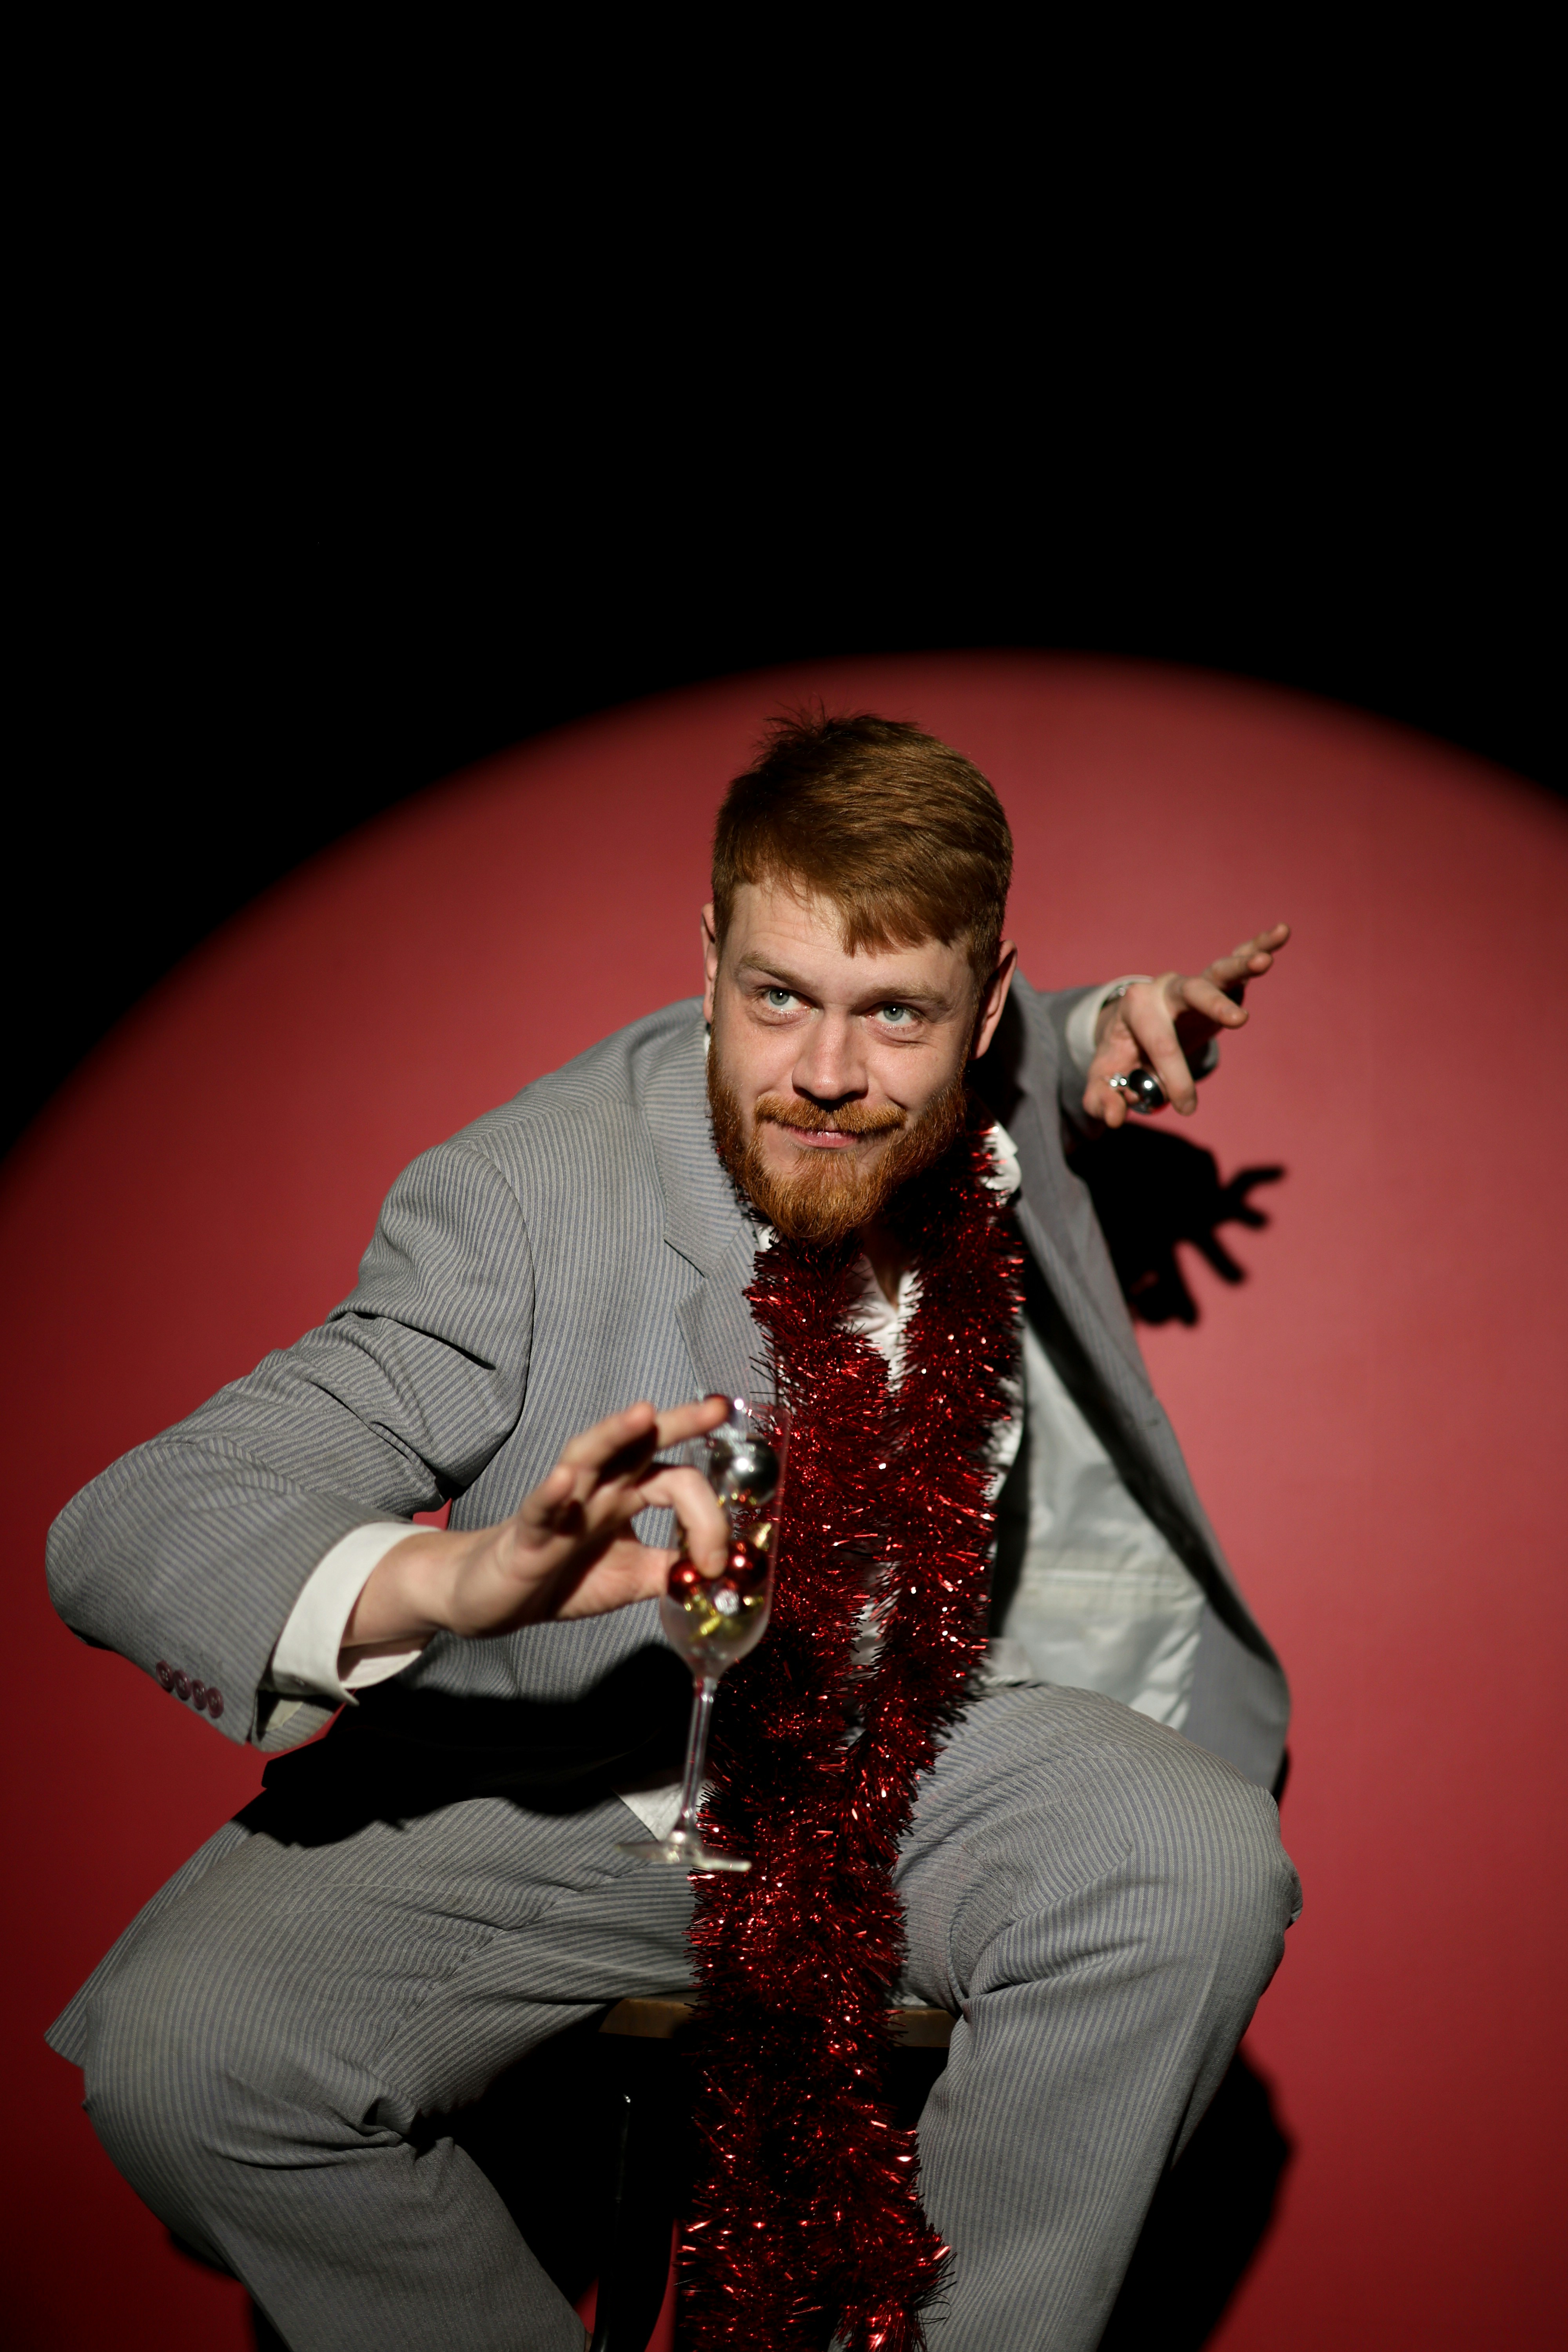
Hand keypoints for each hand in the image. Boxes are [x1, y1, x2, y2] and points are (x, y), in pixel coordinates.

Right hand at [341, 1397, 731, 1662]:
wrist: (497, 1599)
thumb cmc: (563, 1577)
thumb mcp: (633, 1577)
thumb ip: (673, 1569)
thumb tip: (722, 1572)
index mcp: (626, 1495)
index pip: (676, 1481)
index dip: (707, 1517)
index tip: (717, 1563)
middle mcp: (598, 1489)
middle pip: (638, 1444)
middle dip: (677, 1421)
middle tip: (716, 1406)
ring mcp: (561, 1506)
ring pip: (587, 1458)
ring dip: (614, 1434)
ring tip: (643, 1413)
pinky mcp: (527, 1534)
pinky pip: (539, 1508)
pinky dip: (552, 1493)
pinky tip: (566, 1480)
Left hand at [1082, 923, 1290, 1124]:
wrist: (1134, 1024)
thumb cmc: (1123, 1052)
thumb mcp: (1103, 1077)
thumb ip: (1101, 1099)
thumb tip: (1117, 1117)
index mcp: (1136, 1008)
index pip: (1160, 1044)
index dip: (1175, 1078)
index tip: (1186, 1107)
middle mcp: (1166, 988)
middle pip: (1191, 994)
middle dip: (1214, 1007)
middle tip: (1238, 1022)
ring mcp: (1195, 981)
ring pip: (1219, 970)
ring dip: (1242, 965)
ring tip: (1264, 962)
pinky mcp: (1218, 980)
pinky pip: (1240, 958)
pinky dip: (1261, 945)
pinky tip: (1281, 932)